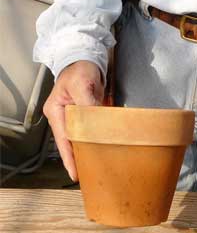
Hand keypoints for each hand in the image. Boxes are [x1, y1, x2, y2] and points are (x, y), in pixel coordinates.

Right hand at [43, 61, 103, 180]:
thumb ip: (87, 104)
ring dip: (87, 151)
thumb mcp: (82, 85)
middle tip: (87, 175)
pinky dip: (95, 140)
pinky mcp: (85, 114)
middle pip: (70, 142)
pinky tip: (103, 149)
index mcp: (56, 111)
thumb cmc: (79, 68)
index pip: (63, 139)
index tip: (74, 173)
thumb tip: (95, 123)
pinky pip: (89, 130)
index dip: (69, 157)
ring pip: (79, 138)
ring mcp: (74, 116)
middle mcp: (63, 116)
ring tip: (95, 167)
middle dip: (77, 159)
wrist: (87, 57)